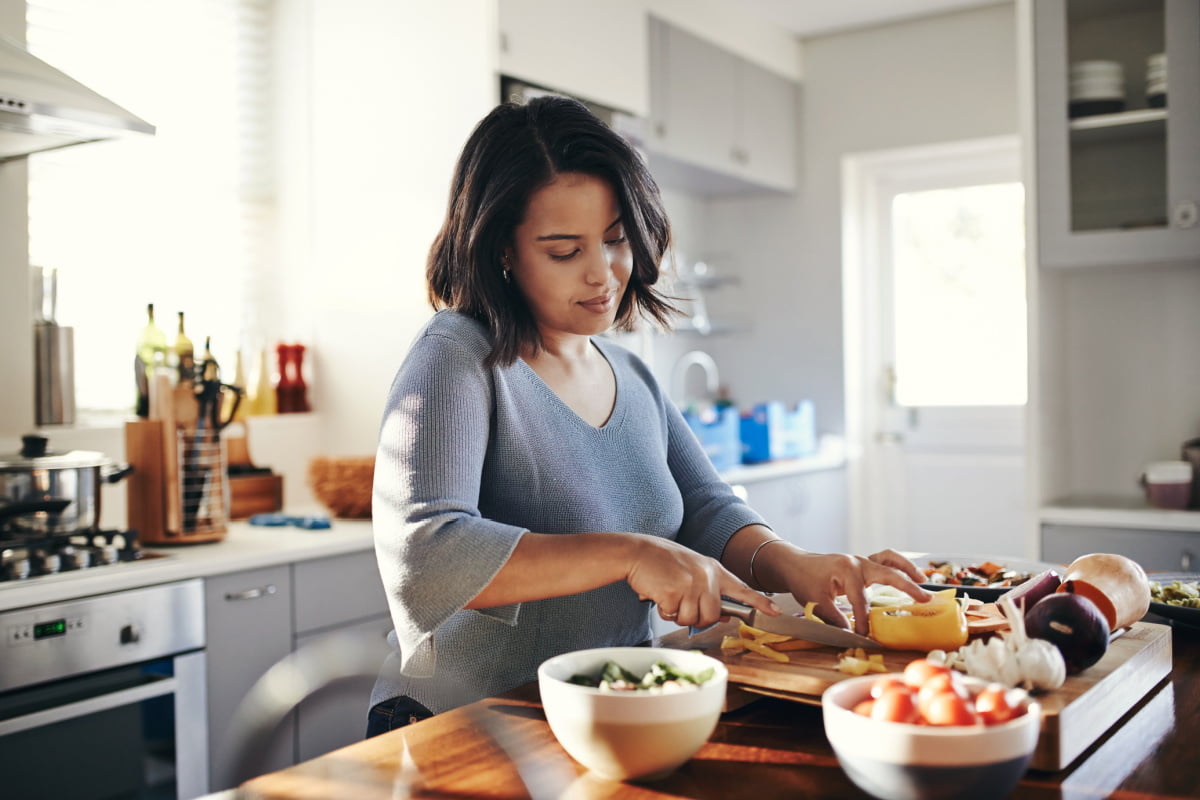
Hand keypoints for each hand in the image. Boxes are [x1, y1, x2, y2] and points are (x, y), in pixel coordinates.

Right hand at [625, 536, 779, 627]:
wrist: (638, 552)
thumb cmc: (662, 563)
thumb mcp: (692, 570)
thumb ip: (709, 590)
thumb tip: (725, 615)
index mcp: (713, 569)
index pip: (742, 589)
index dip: (760, 602)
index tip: (776, 612)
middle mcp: (706, 576)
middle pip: (713, 615)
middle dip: (697, 617)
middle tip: (681, 604)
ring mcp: (691, 584)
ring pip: (693, 619)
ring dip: (678, 615)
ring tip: (669, 596)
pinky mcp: (674, 593)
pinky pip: (674, 616)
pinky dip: (664, 611)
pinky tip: (659, 595)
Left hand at [767, 546, 931, 635]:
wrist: (795, 564)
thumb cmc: (803, 580)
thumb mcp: (814, 601)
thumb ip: (834, 618)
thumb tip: (850, 634)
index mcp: (846, 570)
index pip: (861, 600)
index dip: (864, 620)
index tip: (865, 636)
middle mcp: (857, 562)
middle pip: (888, 573)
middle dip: (907, 587)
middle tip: (925, 600)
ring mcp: (861, 560)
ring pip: (889, 560)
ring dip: (907, 569)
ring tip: (923, 581)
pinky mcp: (861, 564)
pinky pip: (884, 560)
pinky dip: (898, 566)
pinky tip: (910, 575)